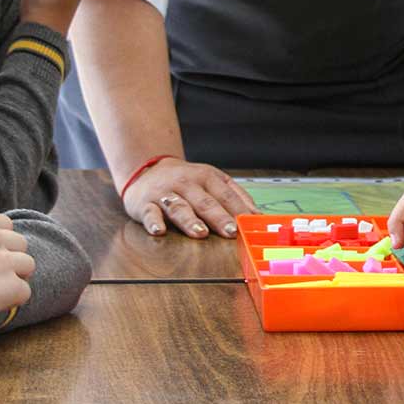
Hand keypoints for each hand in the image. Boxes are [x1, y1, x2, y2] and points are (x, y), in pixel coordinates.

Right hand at [123, 157, 256, 237]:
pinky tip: (159, 231)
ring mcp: (165, 193)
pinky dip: (153, 222)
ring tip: (200, 233)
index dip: (238, 209)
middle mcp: (186, 183)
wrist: (146, 170)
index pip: (225, 194)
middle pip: (205, 202)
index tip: (248, 225)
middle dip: (218, 217)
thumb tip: (258, 216)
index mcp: (205, 176)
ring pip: (179, 207)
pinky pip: (150, 214)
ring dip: (190, 220)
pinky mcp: (145, 204)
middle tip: (230, 232)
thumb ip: (235, 195)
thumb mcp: (211, 179)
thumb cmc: (185, 181)